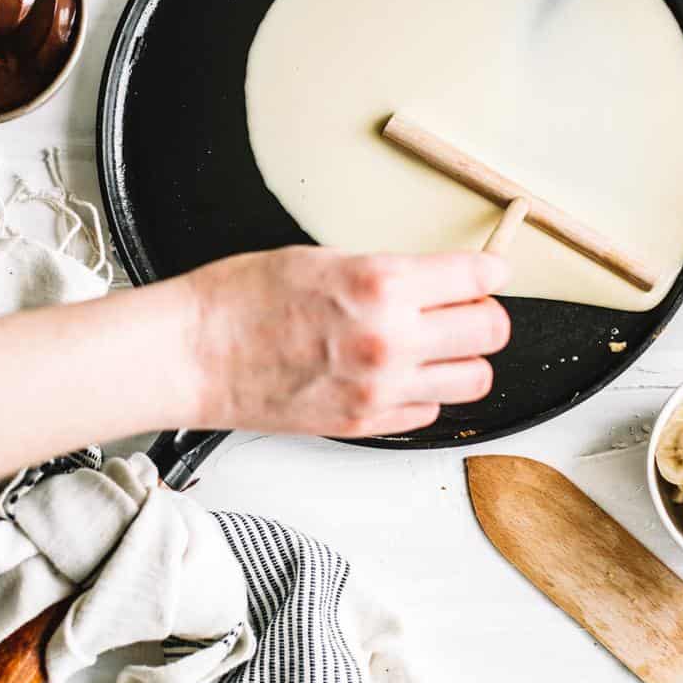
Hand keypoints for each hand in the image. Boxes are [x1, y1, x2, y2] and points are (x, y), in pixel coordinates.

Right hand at [182, 246, 511, 437]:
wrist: (192, 356)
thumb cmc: (240, 300)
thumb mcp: (321, 258)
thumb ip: (386, 273)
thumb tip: (434, 280)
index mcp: (381, 284)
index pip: (476, 277)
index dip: (491, 271)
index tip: (490, 272)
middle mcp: (390, 339)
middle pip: (490, 331)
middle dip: (483, 314)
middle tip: (464, 307)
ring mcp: (381, 389)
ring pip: (473, 380)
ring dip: (462, 359)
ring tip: (436, 347)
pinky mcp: (365, 424)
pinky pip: (429, 412)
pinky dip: (423, 393)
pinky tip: (398, 375)